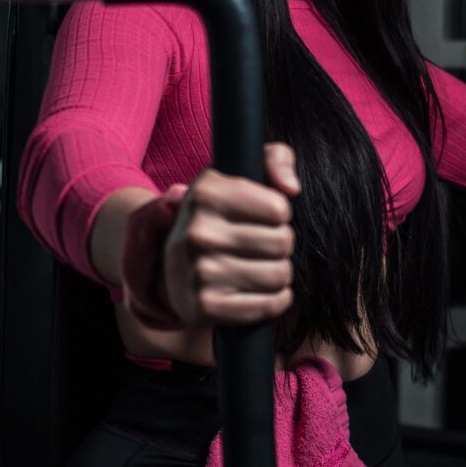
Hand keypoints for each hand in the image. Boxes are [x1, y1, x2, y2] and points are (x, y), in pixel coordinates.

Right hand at [161, 143, 299, 325]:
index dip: (278, 213)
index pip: (279, 208)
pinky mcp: (206, 307)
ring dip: (278, 272)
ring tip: (257, 266)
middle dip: (280, 244)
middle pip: (283, 242)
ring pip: (280, 274)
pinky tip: (257, 290)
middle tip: (259, 244)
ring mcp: (199, 272)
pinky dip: (274, 300)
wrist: (174, 268)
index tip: (260, 216)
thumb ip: (276, 159)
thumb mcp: (242, 173)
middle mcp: (197, 232)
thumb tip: (291, 187)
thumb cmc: (222, 216)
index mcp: (206, 193)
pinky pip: (269, 304)